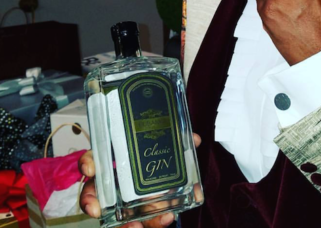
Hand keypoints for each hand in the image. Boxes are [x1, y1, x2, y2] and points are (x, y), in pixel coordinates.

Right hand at [79, 133, 201, 227]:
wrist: (172, 173)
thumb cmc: (160, 156)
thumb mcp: (169, 144)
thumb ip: (180, 142)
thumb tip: (195, 139)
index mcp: (116, 159)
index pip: (93, 158)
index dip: (88, 163)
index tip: (90, 169)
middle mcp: (113, 182)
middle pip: (94, 193)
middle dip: (92, 202)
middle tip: (97, 209)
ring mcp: (124, 202)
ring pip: (114, 215)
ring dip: (124, 223)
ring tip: (136, 226)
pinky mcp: (138, 215)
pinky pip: (142, 222)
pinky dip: (156, 222)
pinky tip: (167, 218)